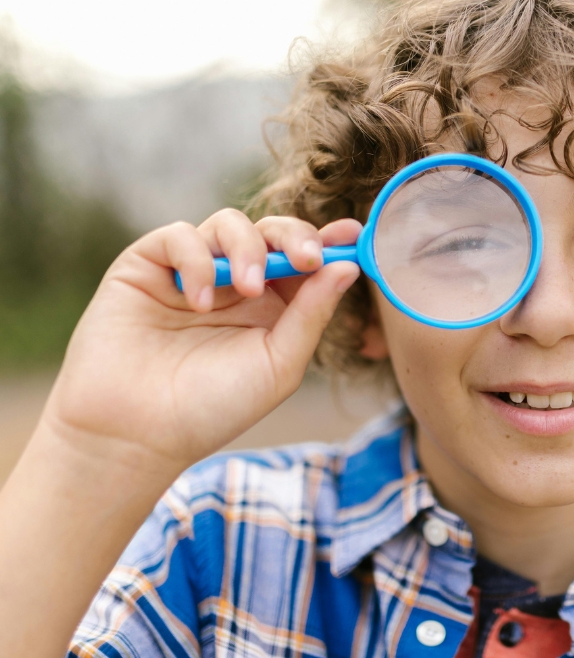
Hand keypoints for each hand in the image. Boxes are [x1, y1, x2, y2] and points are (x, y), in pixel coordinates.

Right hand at [39, 208, 361, 483]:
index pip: (304, 260)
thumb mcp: (278, 364)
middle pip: (272, 232)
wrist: (137, 433)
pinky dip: (196, 260)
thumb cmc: (213, 407)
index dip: (329, 243)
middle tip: (307, 258)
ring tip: (248, 289)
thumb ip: (311, 313)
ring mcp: (192, 271)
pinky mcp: (148, 265)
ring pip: (229, 224)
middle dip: (295, 236)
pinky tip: (197, 301)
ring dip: (248, 249)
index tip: (353, 235)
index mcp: (272, 307)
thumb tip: (348, 266)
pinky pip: (180, 236)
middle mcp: (235, 284)